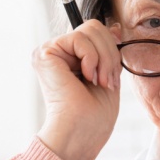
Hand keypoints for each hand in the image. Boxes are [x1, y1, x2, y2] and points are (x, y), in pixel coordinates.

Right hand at [33, 19, 122, 159]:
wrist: (82, 133)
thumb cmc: (94, 114)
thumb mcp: (108, 73)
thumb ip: (107, 49)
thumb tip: (114, 27)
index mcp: (71, 57)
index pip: (96, 32)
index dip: (111, 48)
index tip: (113, 74)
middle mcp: (58, 52)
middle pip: (94, 26)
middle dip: (109, 54)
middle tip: (106, 81)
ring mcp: (50, 52)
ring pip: (90, 30)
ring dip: (103, 59)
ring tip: (99, 82)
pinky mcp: (45, 53)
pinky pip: (79, 38)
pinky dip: (91, 58)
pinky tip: (86, 77)